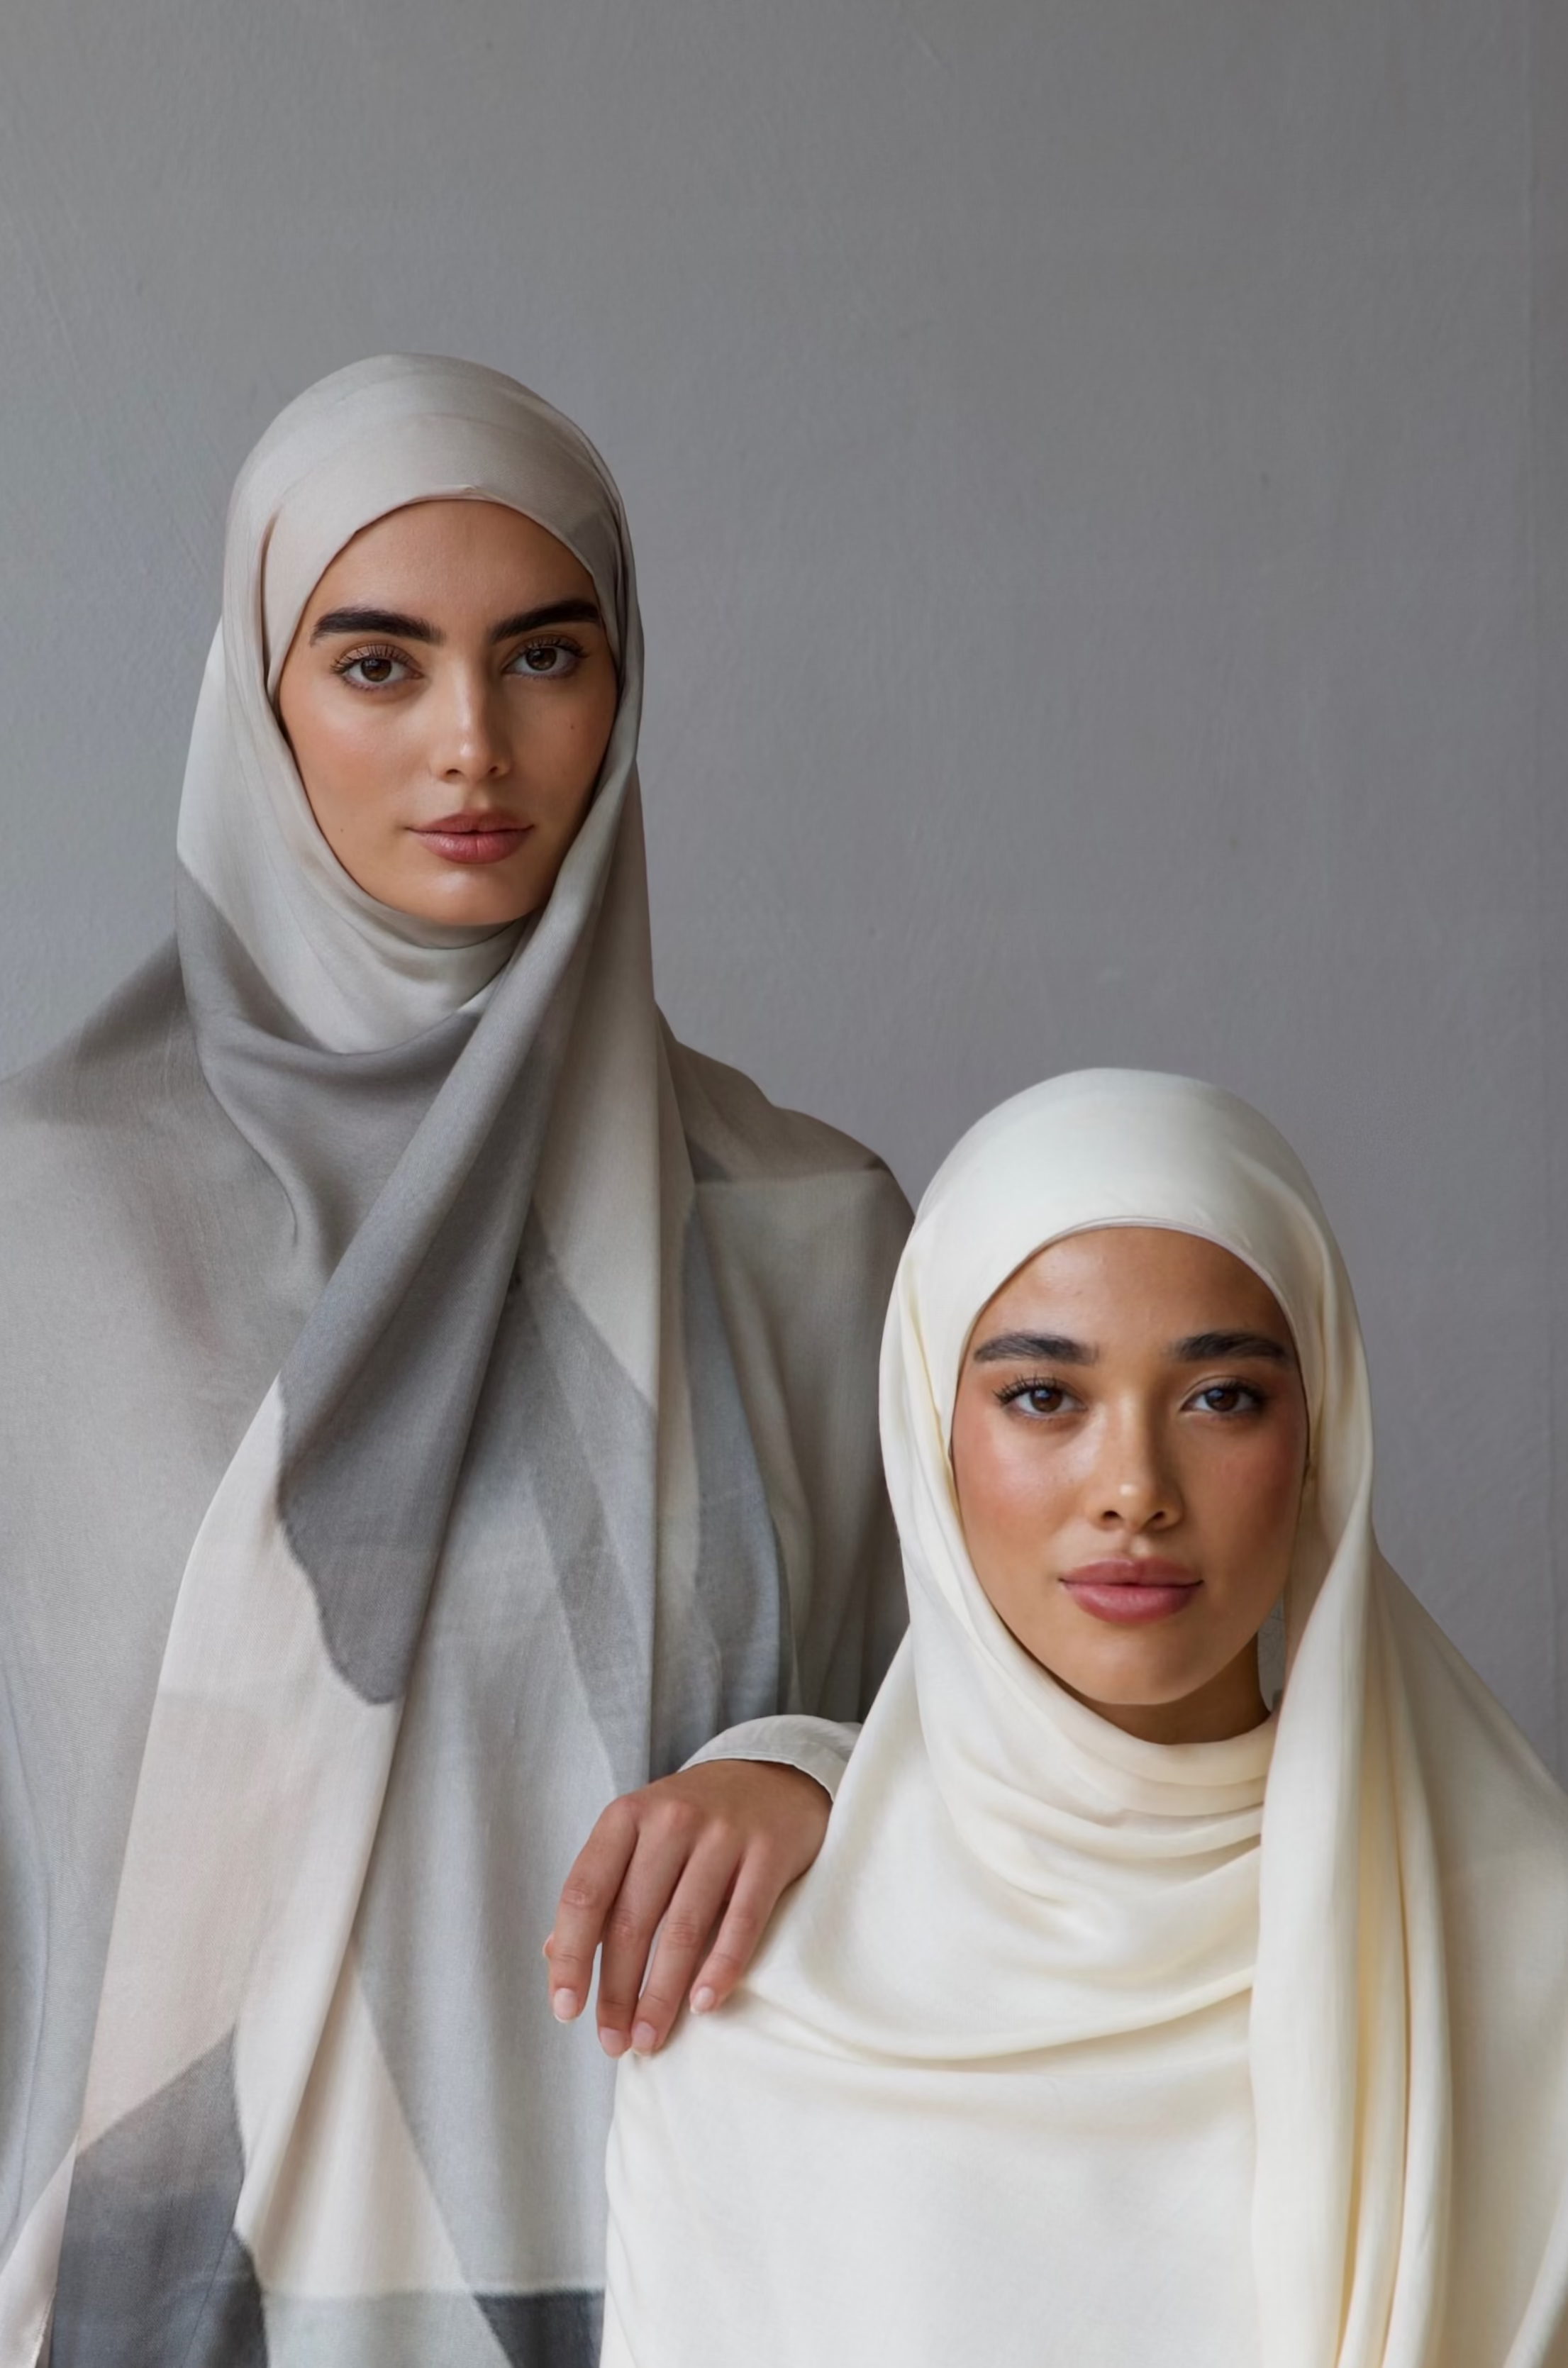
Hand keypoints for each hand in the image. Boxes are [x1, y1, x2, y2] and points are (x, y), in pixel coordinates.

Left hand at [544, 1760, 829, 2055]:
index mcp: (626, 1817)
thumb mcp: (637, 1838)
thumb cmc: (691, 1822)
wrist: (771, 1777)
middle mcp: (671, 1819)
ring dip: (662, 1994)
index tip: (567, 2010)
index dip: (572, 1956)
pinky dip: (721, 1967)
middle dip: (618, 1991)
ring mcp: (723, 1834)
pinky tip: (703, 2005)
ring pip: (683, 1928)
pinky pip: (741, 1921)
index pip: (585, 1893)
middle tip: (613, 2042)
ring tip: (649, 2039)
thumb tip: (553, 1955)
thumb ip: (601, 1891)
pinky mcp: (768, 1851)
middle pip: (632, 1920)